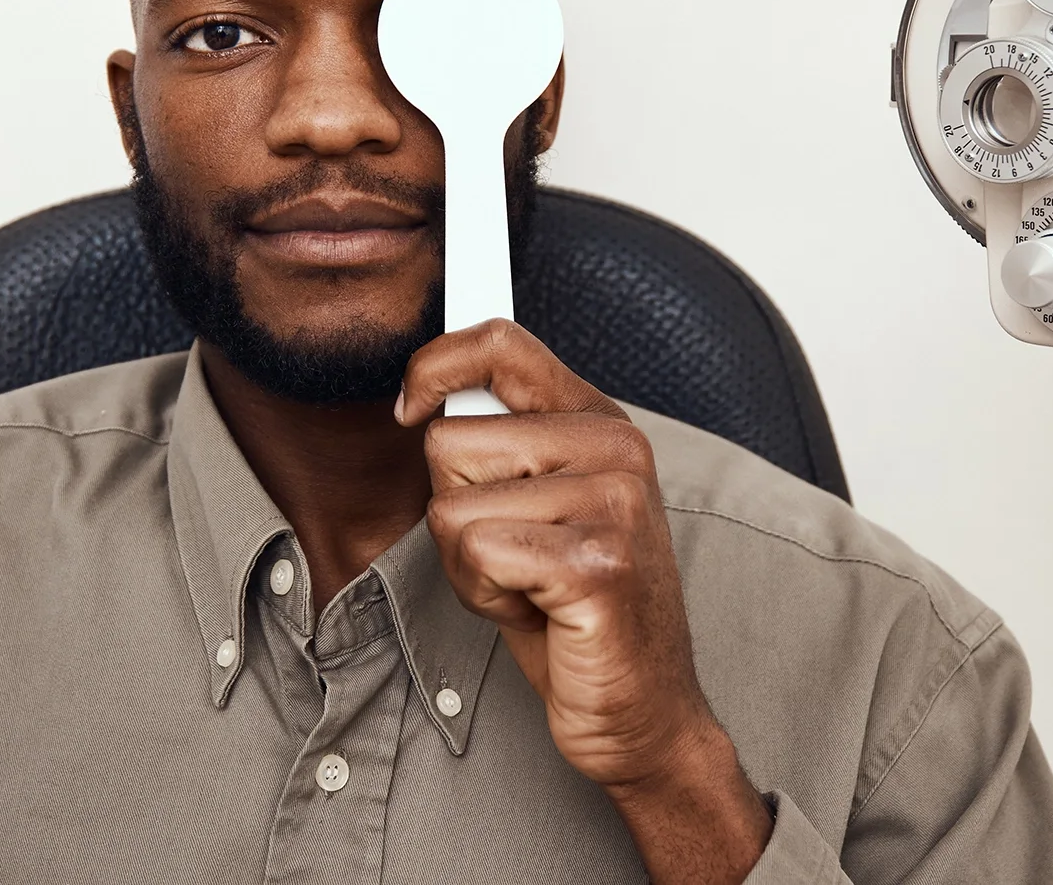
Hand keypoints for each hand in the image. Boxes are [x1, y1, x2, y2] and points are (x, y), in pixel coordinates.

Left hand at [402, 320, 771, 882]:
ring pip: (451, 507)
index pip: (501, 343)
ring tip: (530, 588)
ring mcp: (612, 502)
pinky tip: (540, 613)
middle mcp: (615, 448)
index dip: (435, 365)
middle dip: (456, 512)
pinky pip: (475, 554)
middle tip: (517, 558)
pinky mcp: (596, 563)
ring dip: (468, 565)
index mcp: (600, 422)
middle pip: (449, 442)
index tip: (409, 405)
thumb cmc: (574, 611)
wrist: (643, 709)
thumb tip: (426, 400)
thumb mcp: (538, 506)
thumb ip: (501, 444)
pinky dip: (485, 596)